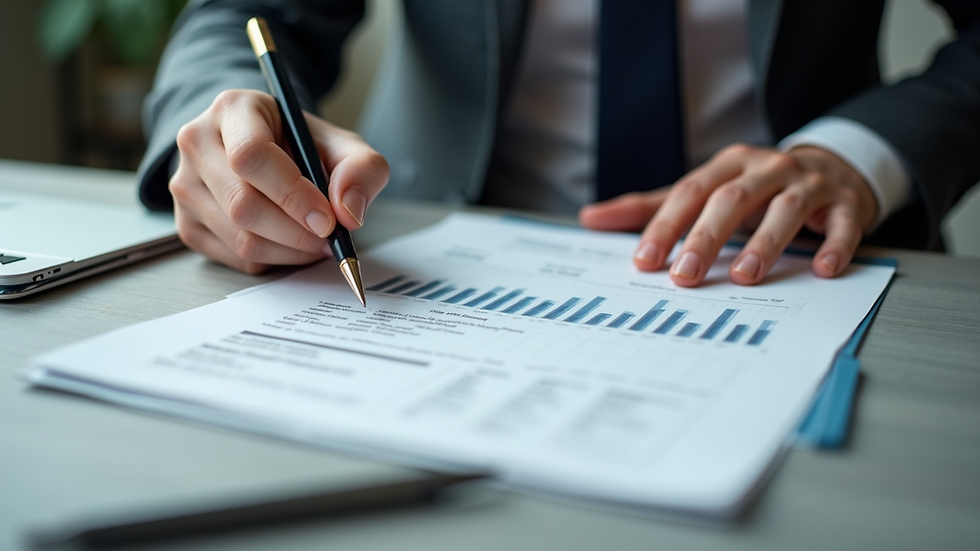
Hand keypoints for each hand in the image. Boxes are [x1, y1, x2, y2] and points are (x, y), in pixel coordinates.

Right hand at [169, 89, 388, 273]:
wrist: (267, 150)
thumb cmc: (300, 145)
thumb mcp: (342, 144)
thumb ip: (361, 169)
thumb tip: (348, 211)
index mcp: (232, 109)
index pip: (251, 156)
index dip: (292, 194)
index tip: (327, 219)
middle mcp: (197, 143)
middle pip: (243, 204)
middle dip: (297, 232)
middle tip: (330, 237)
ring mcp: (185, 186)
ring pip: (240, 238)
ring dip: (290, 251)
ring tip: (316, 240)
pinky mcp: (187, 224)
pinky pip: (234, 258)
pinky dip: (274, 261)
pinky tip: (291, 244)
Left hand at [579, 144, 878, 286]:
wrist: (835, 168)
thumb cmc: (756, 188)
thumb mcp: (705, 190)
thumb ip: (651, 206)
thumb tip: (589, 218)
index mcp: (728, 166)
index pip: (689, 193)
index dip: (665, 226)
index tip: (644, 262)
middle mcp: (766, 169)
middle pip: (731, 200)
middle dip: (705, 238)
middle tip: (685, 276)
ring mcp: (809, 183)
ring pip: (785, 209)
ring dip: (765, 242)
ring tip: (745, 276)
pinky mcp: (846, 203)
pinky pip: (843, 224)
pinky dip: (834, 245)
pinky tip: (821, 269)